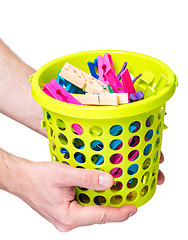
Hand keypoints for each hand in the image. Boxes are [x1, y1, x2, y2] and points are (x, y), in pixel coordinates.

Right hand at [18, 152, 164, 231]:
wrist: (23, 178)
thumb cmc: (37, 177)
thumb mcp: (64, 174)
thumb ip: (87, 178)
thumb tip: (109, 182)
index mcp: (69, 216)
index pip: (101, 217)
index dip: (119, 213)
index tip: (133, 208)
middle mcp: (68, 221)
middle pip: (98, 216)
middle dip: (114, 208)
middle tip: (129, 197)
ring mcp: (67, 217)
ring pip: (91, 211)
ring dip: (103, 202)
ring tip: (117, 192)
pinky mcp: (66, 211)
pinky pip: (84, 207)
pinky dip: (93, 199)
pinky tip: (98, 189)